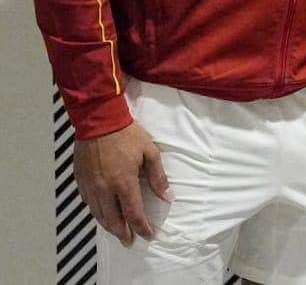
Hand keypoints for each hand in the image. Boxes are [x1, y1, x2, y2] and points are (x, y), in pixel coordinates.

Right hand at [73, 122, 171, 245]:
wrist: (99, 120)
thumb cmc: (127, 134)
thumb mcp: (150, 152)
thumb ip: (158, 177)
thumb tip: (167, 196)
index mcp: (123, 182)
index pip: (133, 213)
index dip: (141, 227)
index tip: (148, 235)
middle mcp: (104, 188)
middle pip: (113, 219)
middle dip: (123, 233)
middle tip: (129, 241)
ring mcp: (90, 185)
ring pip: (98, 214)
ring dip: (108, 225)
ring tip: (117, 232)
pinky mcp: (80, 180)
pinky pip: (88, 203)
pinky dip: (97, 212)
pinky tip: (102, 213)